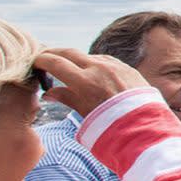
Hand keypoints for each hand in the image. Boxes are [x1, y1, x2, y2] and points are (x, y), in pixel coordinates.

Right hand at [33, 48, 149, 117]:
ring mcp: (115, 66)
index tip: (35, 63)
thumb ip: (67, 98)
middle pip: (69, 52)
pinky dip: (94, 63)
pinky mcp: (127, 67)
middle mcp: (99, 69)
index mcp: (85, 82)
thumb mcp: (85, 113)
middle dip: (54, 53)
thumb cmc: (112, 125)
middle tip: (44, 57)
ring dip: (75, 59)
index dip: (41, 60)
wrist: (145, 127)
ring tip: (68, 67)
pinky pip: (105, 60)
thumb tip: (49, 92)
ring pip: (88, 56)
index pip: (55, 63)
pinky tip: (91, 71)